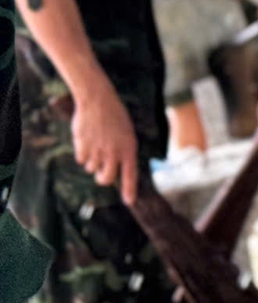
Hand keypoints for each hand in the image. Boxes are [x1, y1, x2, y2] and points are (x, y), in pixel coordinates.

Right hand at [70, 83, 139, 204]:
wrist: (98, 100)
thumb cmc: (114, 116)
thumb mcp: (126, 132)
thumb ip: (123, 151)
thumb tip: (117, 169)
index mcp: (129, 148)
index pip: (131, 174)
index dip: (130, 189)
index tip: (130, 202)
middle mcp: (114, 152)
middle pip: (106, 178)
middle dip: (103, 178)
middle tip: (102, 172)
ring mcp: (98, 151)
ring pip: (92, 169)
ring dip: (92, 161)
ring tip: (96, 143)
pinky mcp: (83, 148)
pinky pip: (81, 160)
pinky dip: (82, 154)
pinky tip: (86, 140)